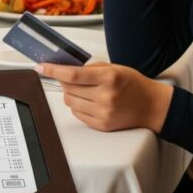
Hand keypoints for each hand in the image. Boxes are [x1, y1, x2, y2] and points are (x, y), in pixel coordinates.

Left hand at [36, 61, 172, 132]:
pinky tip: (89, 101)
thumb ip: (89, 68)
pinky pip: (77, 114)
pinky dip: (78, 105)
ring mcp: (103, 113)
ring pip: (70, 101)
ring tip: (85, 90)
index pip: (72, 75)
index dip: (53, 70)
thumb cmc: (132, 84)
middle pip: (68, 88)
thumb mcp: (113, 68)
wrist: (151, 106)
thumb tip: (63, 68)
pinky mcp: (102, 126)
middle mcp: (105, 97)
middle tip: (71, 77)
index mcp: (108, 78)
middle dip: (64, 81)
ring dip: (71, 93)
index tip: (40, 66)